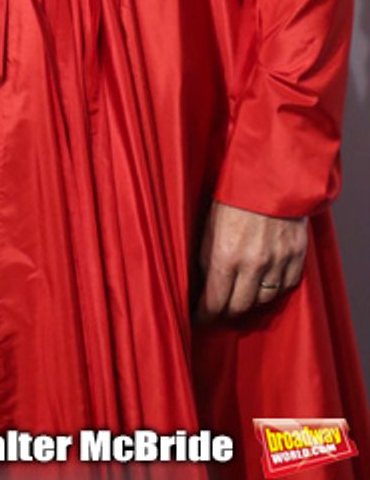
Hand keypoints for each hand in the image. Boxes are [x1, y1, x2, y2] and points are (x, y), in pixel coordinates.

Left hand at [196, 198, 306, 320]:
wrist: (269, 174)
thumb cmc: (232, 194)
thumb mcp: (207, 223)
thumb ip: (204, 254)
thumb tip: (199, 281)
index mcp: (225, 256)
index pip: (213, 302)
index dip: (203, 315)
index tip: (196, 319)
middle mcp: (252, 266)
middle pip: (238, 307)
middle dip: (224, 312)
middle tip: (216, 311)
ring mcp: (277, 263)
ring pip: (262, 300)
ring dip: (249, 301)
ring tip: (238, 297)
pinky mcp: (296, 258)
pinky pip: (285, 287)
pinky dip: (273, 289)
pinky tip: (263, 284)